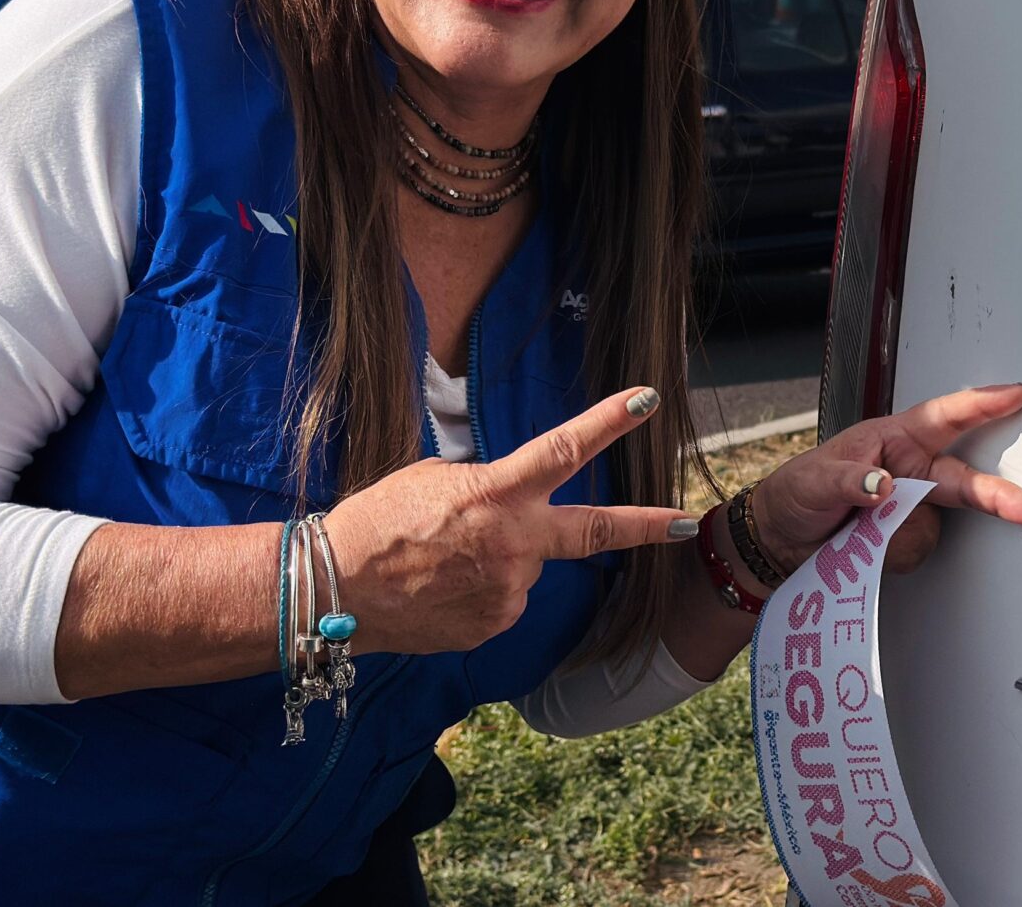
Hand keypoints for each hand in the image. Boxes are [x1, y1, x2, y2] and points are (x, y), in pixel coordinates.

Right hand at [321, 387, 695, 655]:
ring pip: (524, 566)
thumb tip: (509, 503)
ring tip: (442, 560)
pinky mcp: (495, 624)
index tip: (648, 398)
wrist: (337, 589)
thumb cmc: (377, 520)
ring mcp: (509, 590)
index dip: (610, 420)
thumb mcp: (434, 479)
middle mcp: (515, 543)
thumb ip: (488, 487)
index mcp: (498, 492)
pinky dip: (481, 589)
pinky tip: (442, 588)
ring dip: (499, 558)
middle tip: (684, 522)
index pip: (566, 448)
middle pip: (595, 530)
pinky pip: (503, 598)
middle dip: (647, 526)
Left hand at [746, 383, 1021, 578]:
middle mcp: (913, 471)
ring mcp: (912, 509)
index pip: (944, 417)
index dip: (983, 404)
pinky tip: (863, 548)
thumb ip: (849, 479)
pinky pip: (917, 552)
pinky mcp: (907, 541)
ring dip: (898, 536)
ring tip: (857, 530)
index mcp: (894, 439)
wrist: (781, 539)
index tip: (1017, 395)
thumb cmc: (796, 492)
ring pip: (935, 526)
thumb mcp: (814, 478)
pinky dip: (890, 556)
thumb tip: (884, 485)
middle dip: (998, 496)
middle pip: (965, 481)